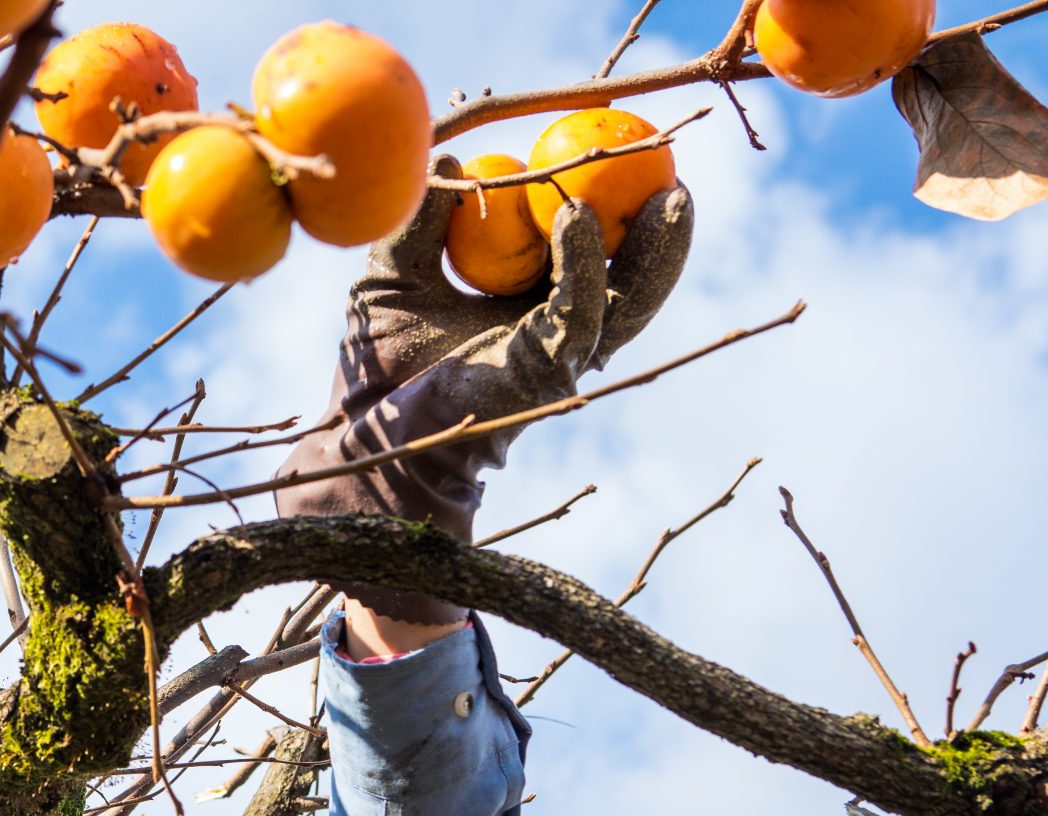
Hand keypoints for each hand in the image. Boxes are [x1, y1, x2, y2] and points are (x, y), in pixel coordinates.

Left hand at [276, 156, 695, 623]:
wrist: (369, 425)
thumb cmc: (379, 362)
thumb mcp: (394, 275)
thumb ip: (422, 222)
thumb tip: (450, 159)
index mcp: (530, 309)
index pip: (588, 258)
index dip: (614, 214)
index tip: (627, 161)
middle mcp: (555, 334)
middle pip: (629, 282)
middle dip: (662, 236)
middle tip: (678, 177)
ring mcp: (558, 357)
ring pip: (624, 301)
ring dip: (650, 250)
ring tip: (669, 196)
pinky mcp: (547, 372)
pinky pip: (579, 312)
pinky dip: (583, 264)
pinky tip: (577, 218)